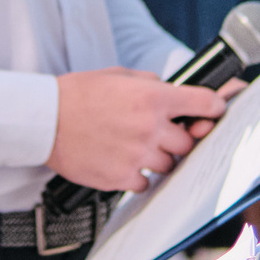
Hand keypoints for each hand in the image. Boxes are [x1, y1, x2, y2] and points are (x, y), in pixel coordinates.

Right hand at [49, 69, 226, 191]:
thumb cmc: (77, 94)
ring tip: (136, 148)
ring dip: (159, 158)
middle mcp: (149, 127)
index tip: (215, 111)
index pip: (203, 104)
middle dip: (179, 138)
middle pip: (189, 142)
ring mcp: (136, 155)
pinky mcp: (120, 177)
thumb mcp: (117, 75)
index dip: (214, 107)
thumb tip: (170, 91)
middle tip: (163, 134)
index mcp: (152, 98)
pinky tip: (124, 163)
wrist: (45, 120)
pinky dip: (139, 176)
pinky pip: (145, 183)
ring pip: (169, 165)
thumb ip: (149, 83)